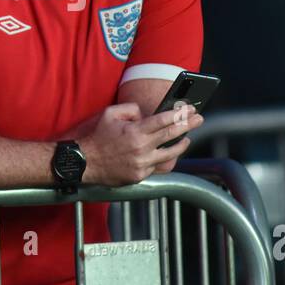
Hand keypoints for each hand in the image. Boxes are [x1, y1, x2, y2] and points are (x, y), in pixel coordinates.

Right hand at [79, 102, 204, 186]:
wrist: (85, 162)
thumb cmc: (96, 137)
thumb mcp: (110, 114)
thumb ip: (131, 109)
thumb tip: (145, 114)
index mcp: (135, 131)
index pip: (164, 120)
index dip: (180, 114)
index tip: (190, 110)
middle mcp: (141, 148)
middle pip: (172, 135)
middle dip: (188, 125)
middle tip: (199, 119)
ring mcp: (142, 164)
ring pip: (169, 155)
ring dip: (181, 146)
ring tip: (187, 139)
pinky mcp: (139, 176)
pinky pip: (156, 166)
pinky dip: (162, 159)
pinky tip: (166, 154)